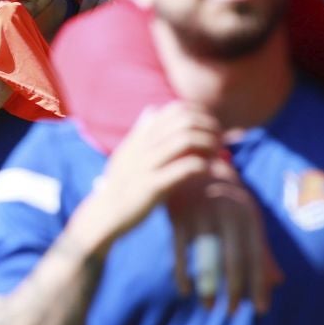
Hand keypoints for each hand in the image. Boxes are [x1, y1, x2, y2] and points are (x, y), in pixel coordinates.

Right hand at [77, 103, 222, 251]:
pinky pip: (186, 168)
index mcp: (141, 136)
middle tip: (219, 143)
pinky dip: (204, 166)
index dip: (200, 115)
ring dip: (208, 144)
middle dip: (209, 128)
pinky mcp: (152, 186)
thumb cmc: (121, 185)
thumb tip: (152, 109)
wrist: (104, 215)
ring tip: (216, 156)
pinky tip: (210, 172)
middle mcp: (143, 146)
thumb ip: (141, 132)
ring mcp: (147, 165)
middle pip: (184, 120)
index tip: (210, 130)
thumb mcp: (128, 153)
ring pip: (185, 139)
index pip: (175, 109)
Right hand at [167, 158, 281, 313]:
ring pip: (206, 259)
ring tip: (209, 307)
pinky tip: (185, 291)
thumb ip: (261, 251)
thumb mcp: (246, 219)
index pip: (256, 256)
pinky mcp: (178, 216)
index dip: (259, 284)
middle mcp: (227, 213)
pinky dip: (182, 273)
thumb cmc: (225, 197)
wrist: (194, 162)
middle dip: (234, 290)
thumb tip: (278, 282)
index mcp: (248, 214)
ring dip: (208, 287)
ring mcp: (201, 214)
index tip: (261, 310)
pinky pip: (180, 251)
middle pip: (233, 261)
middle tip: (233, 313)